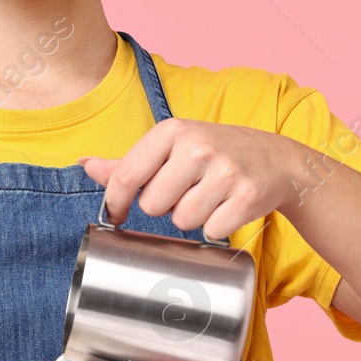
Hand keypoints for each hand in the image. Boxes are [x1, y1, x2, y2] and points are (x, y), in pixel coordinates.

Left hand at [78, 117, 305, 240]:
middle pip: (152, 205)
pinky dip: (215, 226)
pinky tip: (226, 207)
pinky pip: (211, 230)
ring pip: (181, 220)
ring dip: (190, 217)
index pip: (126, 175)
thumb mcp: (170, 147)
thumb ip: (127, 161)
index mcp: (173, 130)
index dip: (114, 202)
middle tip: (185, 192)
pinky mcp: (246, 197)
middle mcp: (198, 147)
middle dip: (164, 206)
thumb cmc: (213, 153)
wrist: (275, 160)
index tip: (114, 215)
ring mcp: (224, 171)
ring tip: (208, 197)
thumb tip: (85, 164)